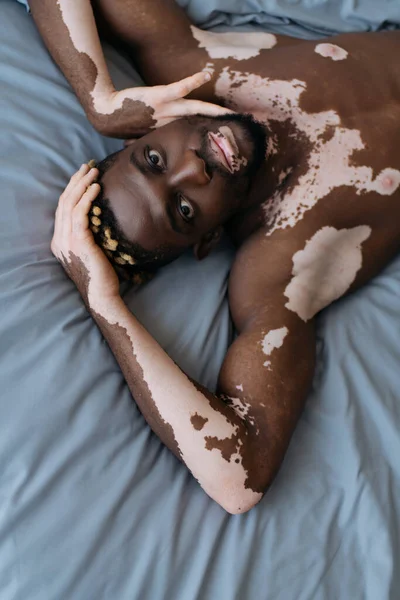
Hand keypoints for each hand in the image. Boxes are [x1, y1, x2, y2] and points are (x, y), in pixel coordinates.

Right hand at [51, 164, 119, 306]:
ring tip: (93, 172)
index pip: (62, 209)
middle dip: (75, 181)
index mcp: (60, 242)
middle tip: (87, 167)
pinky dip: (87, 197)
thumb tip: (101, 220)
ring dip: (82, 184)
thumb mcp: (92, 253)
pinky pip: (80, 213)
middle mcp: (60, 240)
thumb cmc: (102, 277)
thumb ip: (89, 237)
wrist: (101, 295)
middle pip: (64, 202)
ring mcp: (67, 240)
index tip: (83, 176)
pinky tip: (97, 188)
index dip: (71, 190)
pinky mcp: (79, 241)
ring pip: (70, 203)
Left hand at [94, 71, 232, 137]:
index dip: (208, 133)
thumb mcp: (138, 132)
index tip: (223, 139)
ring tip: (228, 114)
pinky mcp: (158, 97)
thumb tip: (155, 150)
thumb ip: (150, 134)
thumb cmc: (121, 122)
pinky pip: (179, 89)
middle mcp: (170, 120)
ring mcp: (165, 109)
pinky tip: (205, 75)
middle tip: (235, 132)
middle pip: (198, 122)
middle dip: (217, 127)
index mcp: (168, 129)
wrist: (105, 116)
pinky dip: (192, 82)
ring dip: (212, 112)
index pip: (192, 130)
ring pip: (194, 109)